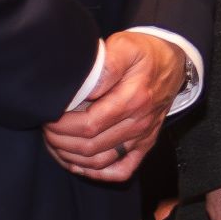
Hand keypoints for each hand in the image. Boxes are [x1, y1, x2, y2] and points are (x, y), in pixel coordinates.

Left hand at [43, 30, 189, 182]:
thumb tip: (85, 89)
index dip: (61, 126)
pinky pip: (120, 171)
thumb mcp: (125, 46)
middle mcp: (139, 123)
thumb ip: (105, 66)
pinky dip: (96, 173)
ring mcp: (142, 136)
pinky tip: (79, 162)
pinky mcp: (145, 144)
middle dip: (59, 140)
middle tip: (46, 127)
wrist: (174, 63)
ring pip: (99, 161)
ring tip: (55, 142)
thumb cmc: (145, 53)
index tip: (48, 115)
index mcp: (133, 99)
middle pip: (89, 146)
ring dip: (71, 157)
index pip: (88, 125)